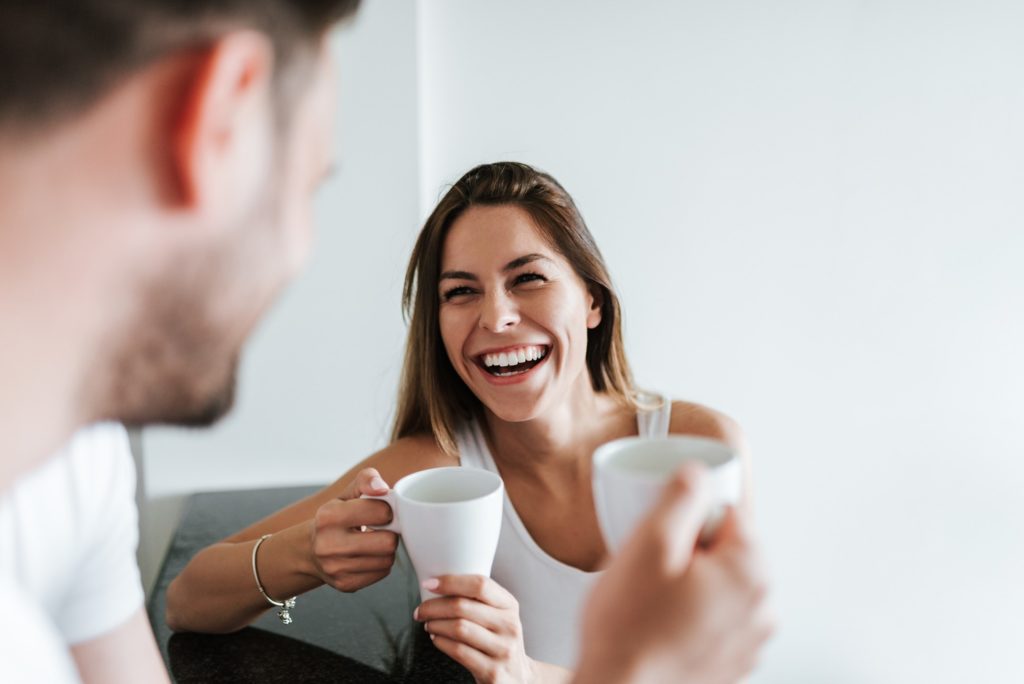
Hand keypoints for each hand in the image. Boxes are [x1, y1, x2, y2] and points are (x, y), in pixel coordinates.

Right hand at [309, 468, 398, 591]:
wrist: (309, 550)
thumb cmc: (335, 518)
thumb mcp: (347, 494)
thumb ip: (366, 480)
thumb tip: (382, 488)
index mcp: (329, 516)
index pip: (381, 512)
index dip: (386, 510)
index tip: (378, 512)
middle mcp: (328, 544)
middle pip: (388, 542)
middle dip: (390, 533)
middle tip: (381, 529)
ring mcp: (335, 568)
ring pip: (387, 560)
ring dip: (386, 550)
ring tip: (373, 542)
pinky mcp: (345, 584)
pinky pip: (382, 573)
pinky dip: (380, 564)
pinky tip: (368, 556)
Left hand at [414, 575, 534, 683]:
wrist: (519, 678)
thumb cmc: (499, 641)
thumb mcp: (498, 616)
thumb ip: (477, 600)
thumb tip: (437, 585)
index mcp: (510, 605)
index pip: (480, 585)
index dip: (450, 582)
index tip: (429, 584)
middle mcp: (509, 626)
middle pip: (463, 607)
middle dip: (433, 607)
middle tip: (421, 610)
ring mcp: (502, 650)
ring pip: (458, 628)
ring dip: (435, 624)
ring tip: (428, 624)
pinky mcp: (492, 671)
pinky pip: (459, 651)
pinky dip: (441, 642)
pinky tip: (437, 639)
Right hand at [576, 464, 773, 683]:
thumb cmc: (630, 629)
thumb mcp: (648, 543)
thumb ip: (681, 497)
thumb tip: (699, 472)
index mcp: (752, 570)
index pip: (728, 512)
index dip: (687, 517)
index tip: (660, 538)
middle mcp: (763, 607)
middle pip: (727, 548)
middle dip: (690, 550)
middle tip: (650, 570)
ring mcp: (751, 639)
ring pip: (720, 584)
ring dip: (691, 582)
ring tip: (651, 601)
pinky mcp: (733, 662)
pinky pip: (716, 618)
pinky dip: (693, 614)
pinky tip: (660, 626)